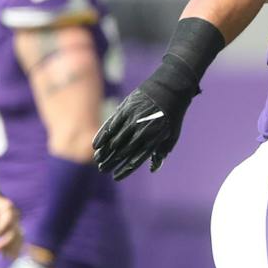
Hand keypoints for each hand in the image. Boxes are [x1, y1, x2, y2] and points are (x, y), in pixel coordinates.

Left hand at [0, 191, 21, 258]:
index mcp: (8, 207)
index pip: (9, 219)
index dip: (0, 229)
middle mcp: (15, 215)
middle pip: (15, 229)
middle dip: (7, 240)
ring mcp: (16, 222)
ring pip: (18, 236)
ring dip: (12, 246)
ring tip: (4, 255)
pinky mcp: (15, 228)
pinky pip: (18, 239)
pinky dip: (14, 247)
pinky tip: (8, 255)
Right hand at [93, 57, 198, 179]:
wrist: (169, 90)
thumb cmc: (171, 117)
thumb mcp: (171, 136)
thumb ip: (161, 152)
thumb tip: (152, 168)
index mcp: (154, 140)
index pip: (136, 160)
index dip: (125, 170)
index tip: (116, 177)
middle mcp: (142, 131)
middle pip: (122, 151)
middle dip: (111, 162)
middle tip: (102, 169)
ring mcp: (132, 120)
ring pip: (114, 139)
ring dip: (104, 151)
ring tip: (97, 159)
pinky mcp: (125, 109)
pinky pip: (110, 125)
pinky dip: (102, 135)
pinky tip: (96, 145)